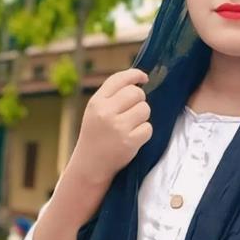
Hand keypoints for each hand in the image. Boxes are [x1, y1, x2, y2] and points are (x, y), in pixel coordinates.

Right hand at [72, 68, 151, 182]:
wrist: (90, 165)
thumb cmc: (96, 136)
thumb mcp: (95, 112)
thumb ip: (111, 96)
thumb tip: (137, 81)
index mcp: (96, 102)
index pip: (119, 79)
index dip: (135, 75)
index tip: (144, 77)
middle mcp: (106, 112)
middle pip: (136, 93)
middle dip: (140, 100)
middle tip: (133, 111)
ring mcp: (118, 127)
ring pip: (145, 109)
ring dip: (142, 117)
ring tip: (131, 126)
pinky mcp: (129, 141)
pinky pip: (148, 128)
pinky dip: (144, 133)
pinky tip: (133, 138)